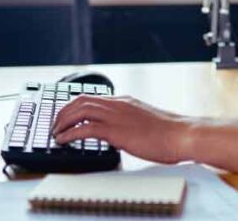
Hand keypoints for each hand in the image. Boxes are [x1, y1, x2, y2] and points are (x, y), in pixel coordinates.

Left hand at [51, 95, 192, 164]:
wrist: (182, 134)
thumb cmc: (170, 133)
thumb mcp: (146, 122)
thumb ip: (131, 123)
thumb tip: (122, 133)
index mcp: (125, 102)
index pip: (92, 97)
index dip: (74, 106)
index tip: (65, 116)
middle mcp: (118, 105)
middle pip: (80, 100)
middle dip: (63, 112)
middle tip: (55, 125)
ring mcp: (116, 116)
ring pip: (79, 110)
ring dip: (62, 121)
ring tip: (55, 133)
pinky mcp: (116, 131)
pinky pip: (85, 129)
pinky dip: (69, 134)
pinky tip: (63, 141)